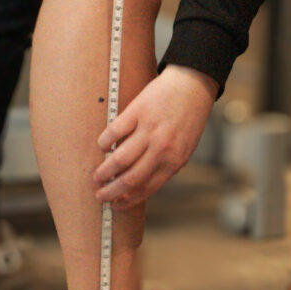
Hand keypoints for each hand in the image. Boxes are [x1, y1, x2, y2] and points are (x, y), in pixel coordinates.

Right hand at [94, 65, 217, 208]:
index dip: (128, 200)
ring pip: (118, 160)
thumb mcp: (186, 146)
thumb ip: (167, 164)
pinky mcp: (138, 112)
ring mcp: (149, 131)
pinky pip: (114, 132)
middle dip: (111, 191)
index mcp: (175, 160)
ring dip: (103, 171)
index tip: (117, 204)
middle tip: (100, 195)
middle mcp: (162, 149)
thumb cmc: (190, 116)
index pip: (147, 188)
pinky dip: (104, 142)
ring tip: (96, 176)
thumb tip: (141, 182)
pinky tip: (102, 145)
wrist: (193, 85)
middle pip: (129, 179)